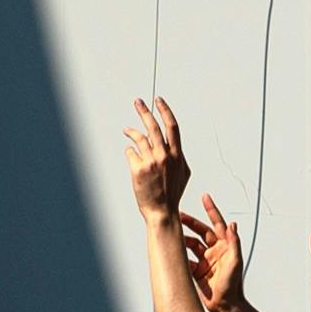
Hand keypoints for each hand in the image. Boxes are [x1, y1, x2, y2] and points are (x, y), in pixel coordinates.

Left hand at [124, 95, 191, 220]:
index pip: (172, 127)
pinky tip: (130, 154)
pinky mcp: (138, 169)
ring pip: (139, 138)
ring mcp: (151, 162)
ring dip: (132, 131)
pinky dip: (130, 152)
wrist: (162, 211)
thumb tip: (172, 147)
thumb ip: (178, 157)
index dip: (165, 111)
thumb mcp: (183, 173)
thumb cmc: (171, 194)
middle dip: (144, 111)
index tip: (159, 100)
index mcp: (177, 155)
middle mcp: (165, 156)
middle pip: (153, 127)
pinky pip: (131, 153)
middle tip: (138, 102)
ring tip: (127, 129)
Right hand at [181, 195, 244, 311]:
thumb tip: (233, 225)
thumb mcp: (236, 261)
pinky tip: (172, 252)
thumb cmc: (234, 285)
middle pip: (200, 231)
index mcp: (224, 246)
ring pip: (190, 244)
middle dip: (190, 222)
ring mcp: (204, 261)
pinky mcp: (196, 271)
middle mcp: (214, 251)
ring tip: (173, 233)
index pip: (217, 223)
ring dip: (182, 239)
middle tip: (179, 215)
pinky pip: (185, 260)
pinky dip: (178, 256)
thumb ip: (234, 242)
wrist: (226, 305)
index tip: (205, 197)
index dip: (211, 210)